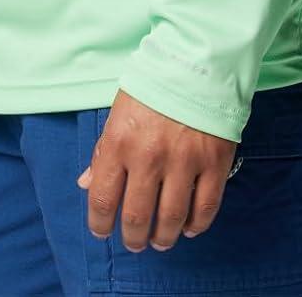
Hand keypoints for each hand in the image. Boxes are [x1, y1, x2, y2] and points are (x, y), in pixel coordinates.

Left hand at [76, 89, 238, 251]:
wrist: (197, 60)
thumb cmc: (153, 86)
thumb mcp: (118, 112)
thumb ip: (103, 152)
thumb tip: (87, 184)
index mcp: (120, 142)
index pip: (103, 199)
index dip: (100, 224)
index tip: (102, 231)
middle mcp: (149, 157)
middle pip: (137, 217)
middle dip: (133, 238)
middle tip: (135, 241)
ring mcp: (184, 161)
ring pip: (171, 219)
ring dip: (164, 238)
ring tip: (160, 240)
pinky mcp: (214, 162)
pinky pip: (205, 207)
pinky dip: (196, 225)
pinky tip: (189, 227)